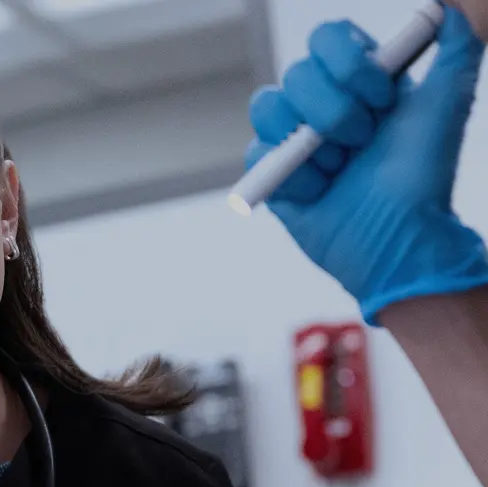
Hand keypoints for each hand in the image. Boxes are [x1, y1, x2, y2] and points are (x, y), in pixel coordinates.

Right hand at [245, 6, 487, 323]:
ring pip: (268, 107)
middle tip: (362, 141)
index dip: (348, 64)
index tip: (381, 96)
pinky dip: (294, 175)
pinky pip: (258, 153)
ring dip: (312, 144)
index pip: (327, 39)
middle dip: (336, 113)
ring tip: (340, 168)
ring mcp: (290, 137)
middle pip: (297, 74)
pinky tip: (320, 190)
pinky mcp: (270, 172)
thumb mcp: (448, 102)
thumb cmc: (422, 175)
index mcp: (356, 79)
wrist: (397, 236)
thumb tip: (446, 5)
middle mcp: (320, 102)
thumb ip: (455, 47)